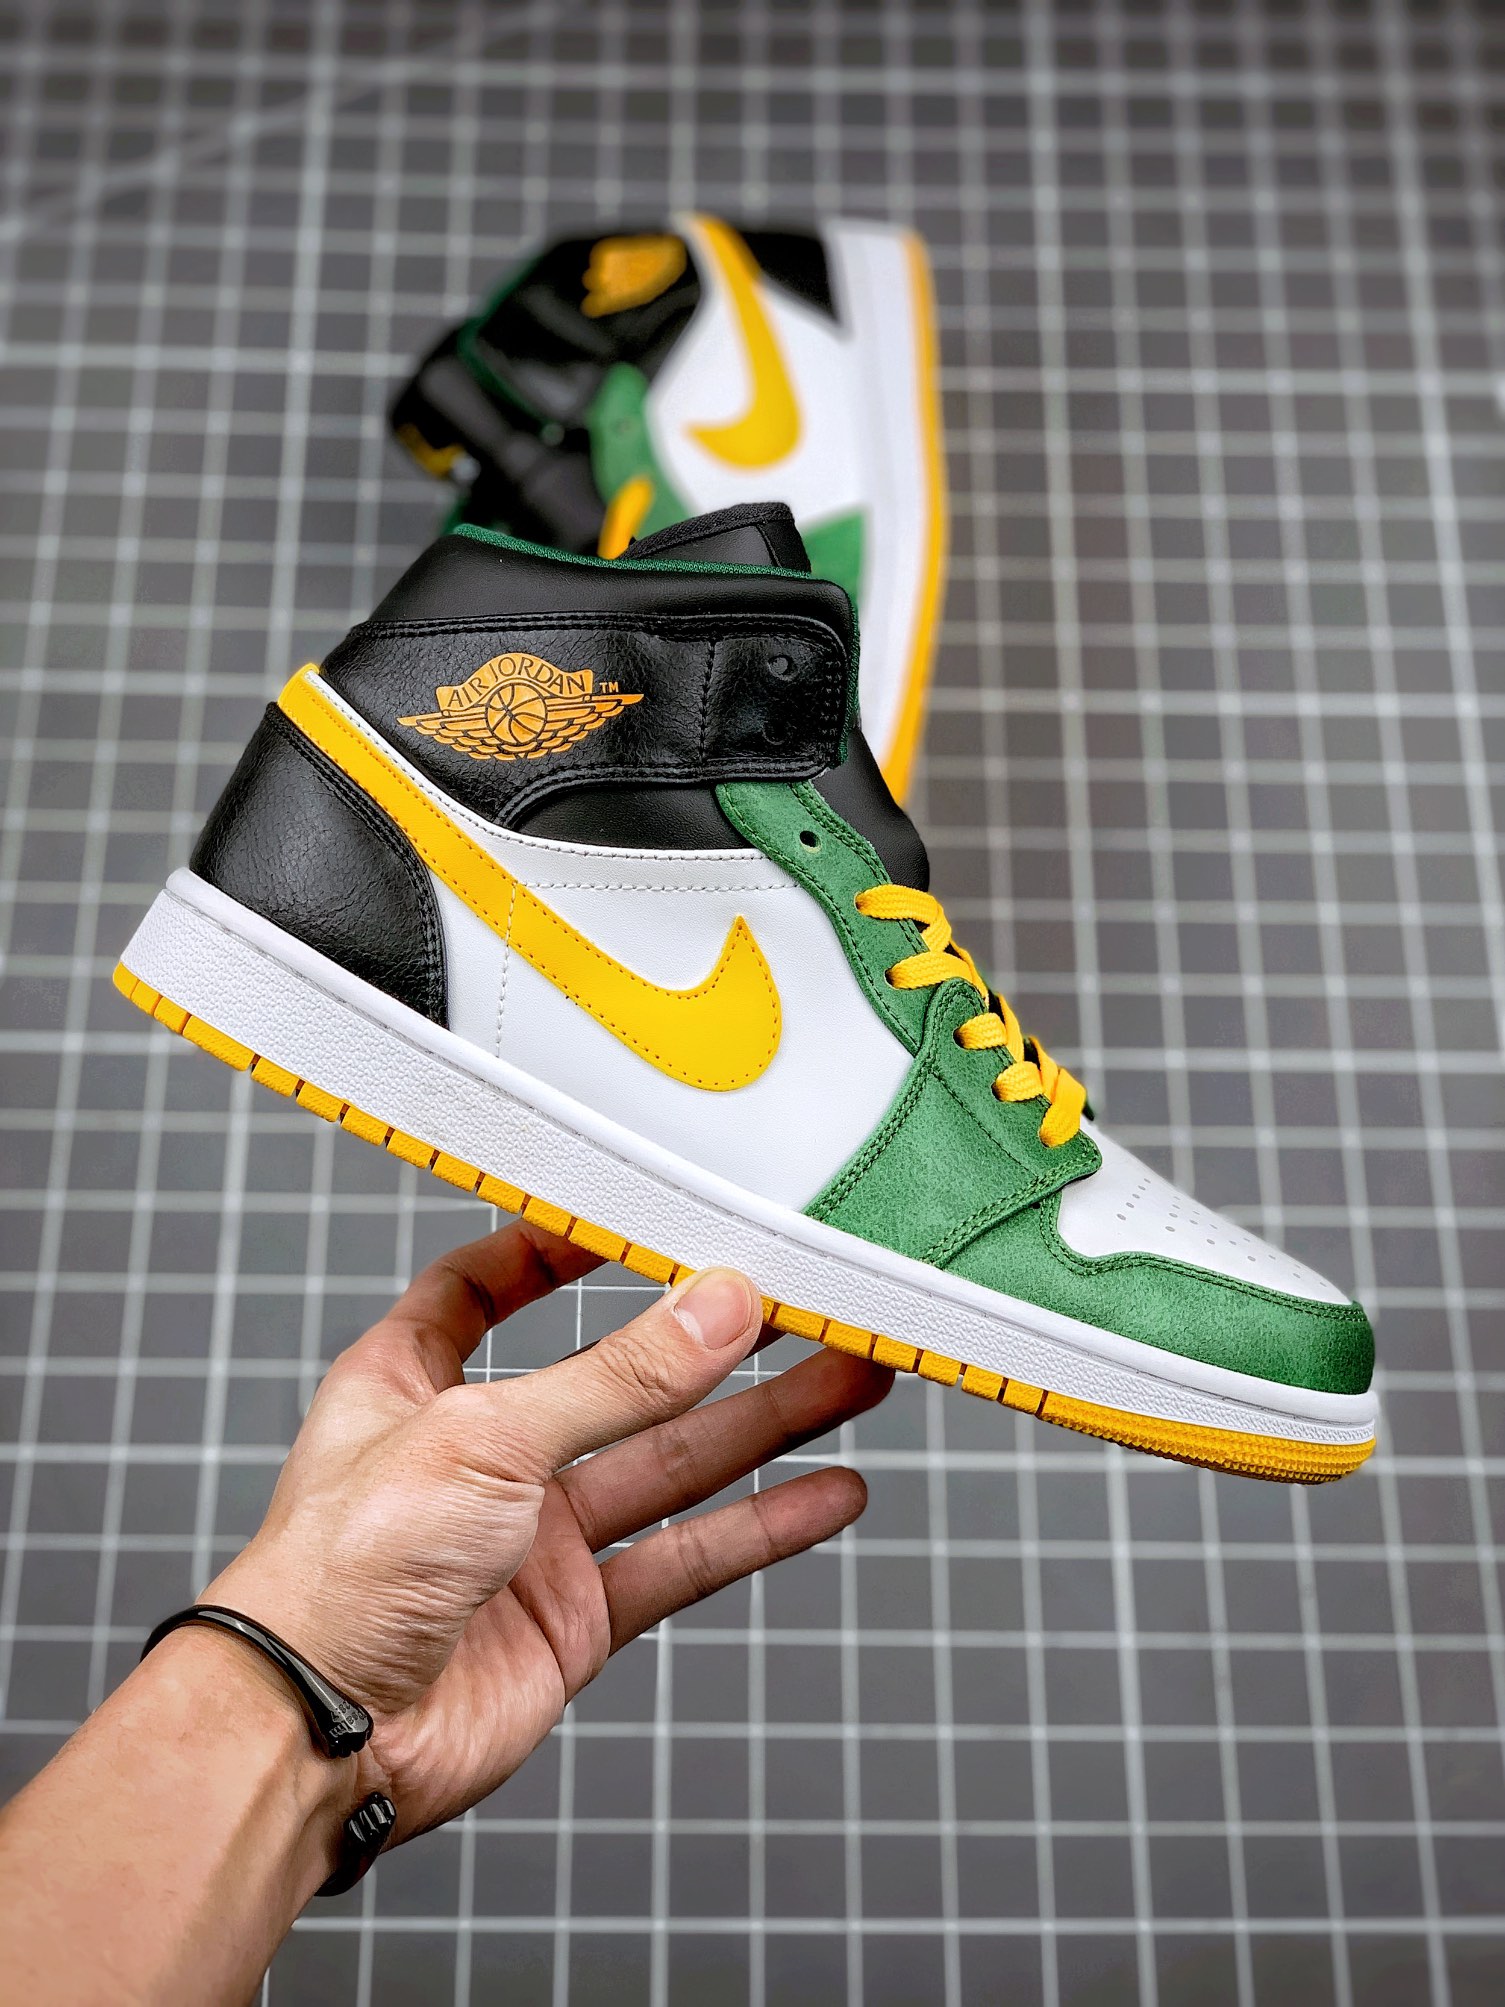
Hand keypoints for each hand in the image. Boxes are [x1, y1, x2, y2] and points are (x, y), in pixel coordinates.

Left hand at [206, 1222, 889, 1842]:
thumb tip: (718, 1307)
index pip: (489, 1285)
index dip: (560, 1248)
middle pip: (619, 1376)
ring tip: (855, 1376)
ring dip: (766, 1424)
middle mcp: (480, 1452)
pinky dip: (762, 1527)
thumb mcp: (485, 1435)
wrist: (320, 1738)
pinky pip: (686, 1557)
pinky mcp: (575, 1616)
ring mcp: (532, 1538)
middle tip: (807, 1302)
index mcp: (415, 1380)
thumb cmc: (342, 1570)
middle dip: (715, 1342)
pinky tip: (830, 1495)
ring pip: (671, 1463)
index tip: (646, 1215)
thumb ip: (616, 1377)